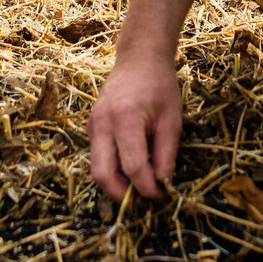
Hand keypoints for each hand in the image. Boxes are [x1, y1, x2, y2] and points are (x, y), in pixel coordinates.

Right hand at [88, 58, 183, 201]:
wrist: (139, 59)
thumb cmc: (160, 86)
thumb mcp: (171, 121)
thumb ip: (166, 156)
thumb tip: (163, 188)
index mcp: (124, 118)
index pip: (133, 167)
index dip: (148, 189)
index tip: (162, 198)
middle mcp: (101, 123)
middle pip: (103, 175)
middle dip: (123, 196)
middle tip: (145, 202)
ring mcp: (92, 125)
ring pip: (96, 170)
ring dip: (117, 185)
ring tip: (140, 189)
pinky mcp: (91, 127)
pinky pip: (98, 158)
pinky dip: (113, 171)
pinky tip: (132, 171)